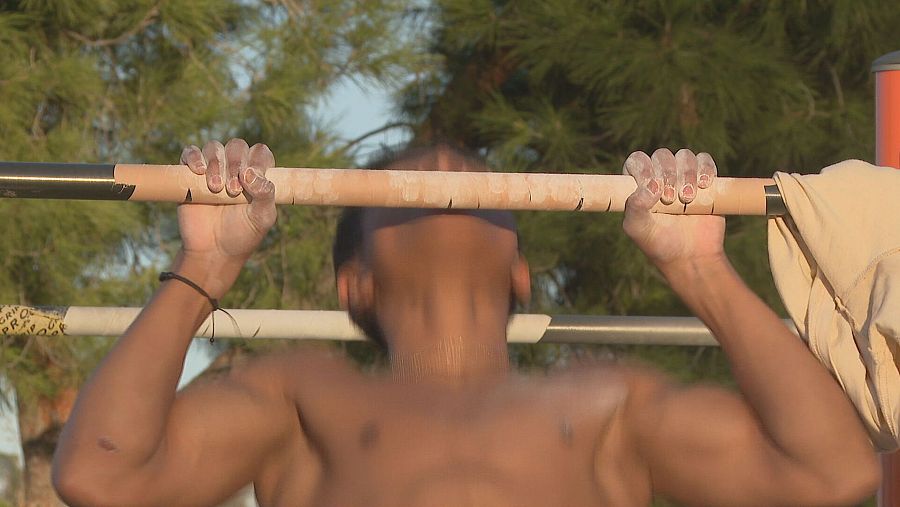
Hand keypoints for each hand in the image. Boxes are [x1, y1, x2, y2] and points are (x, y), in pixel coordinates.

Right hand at [176, 139, 276, 296]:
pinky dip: (193, 156)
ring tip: (216, 187)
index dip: (257, 161)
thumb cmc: (243, 234)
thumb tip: (251, 173)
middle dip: (236, 163)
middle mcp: (235, 168)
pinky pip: (189, 152)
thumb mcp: (262, 218)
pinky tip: (198, 171)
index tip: (251, 179)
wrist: (213, 250)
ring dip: (216, 163)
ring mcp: (212, 169)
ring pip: (214, 148)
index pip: (260, 153)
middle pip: (237, 146)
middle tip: (233, 190)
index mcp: (256, 174)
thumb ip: (265, 195)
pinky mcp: (190, 174)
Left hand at [622, 148, 725, 277]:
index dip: (643, 167)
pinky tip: (704, 185)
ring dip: (686, 173)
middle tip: (670, 198)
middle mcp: (660, 177)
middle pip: (662, 156)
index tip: (651, 183)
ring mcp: (683, 177)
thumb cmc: (658, 243)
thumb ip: (634, 207)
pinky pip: (705, 160)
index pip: (637, 161)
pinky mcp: (705, 180)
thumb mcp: (637, 228)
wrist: (690, 256)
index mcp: (639, 185)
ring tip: (687, 197)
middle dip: (667, 173)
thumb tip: (651, 185)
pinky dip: (705, 168)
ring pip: (684, 156)